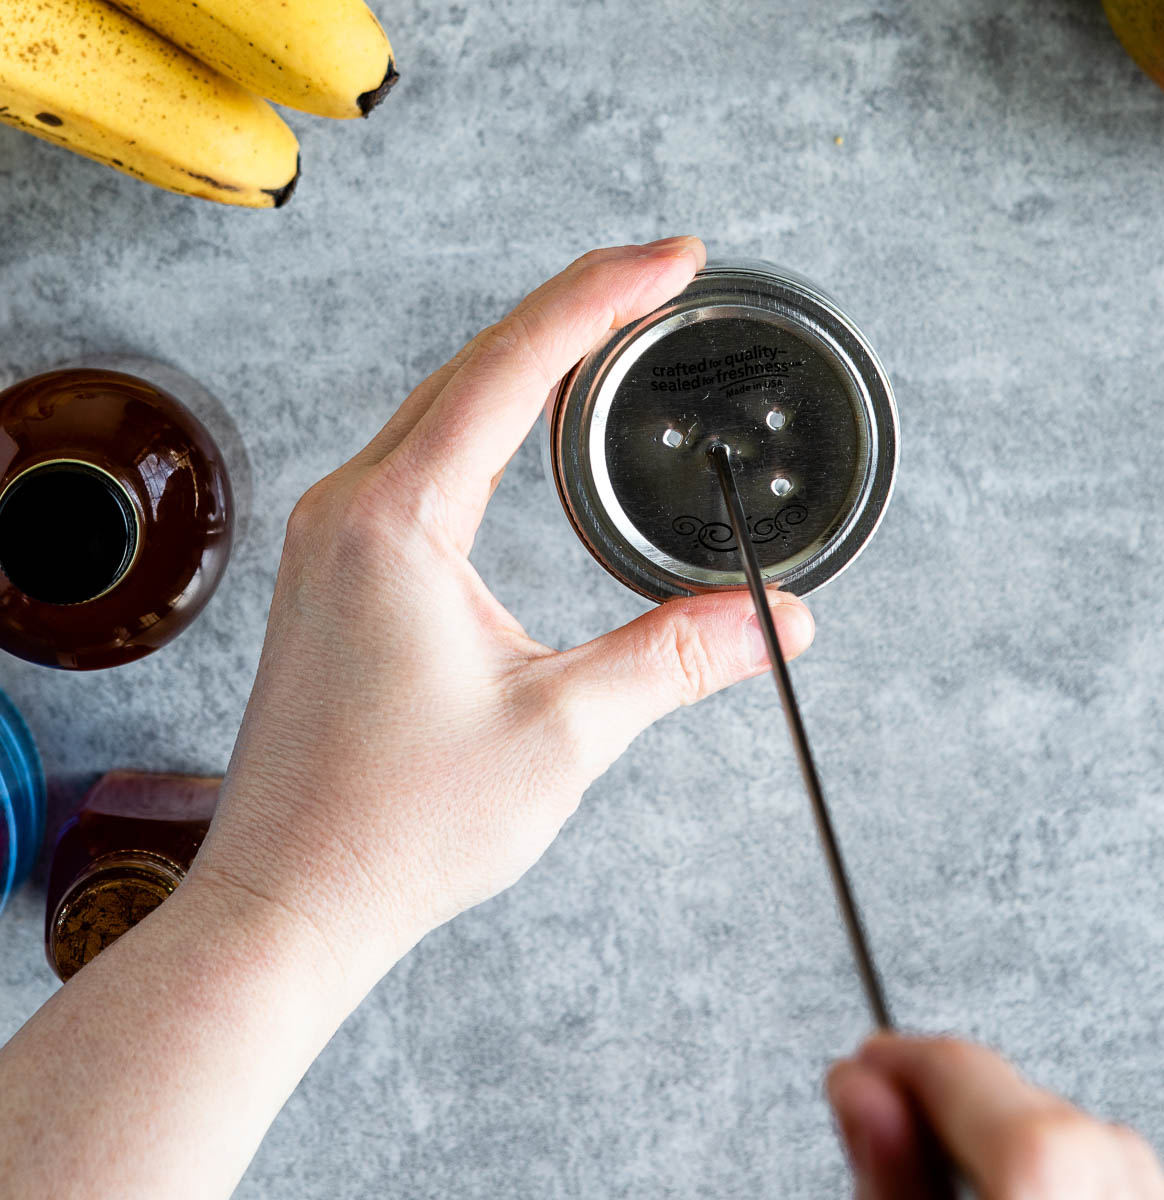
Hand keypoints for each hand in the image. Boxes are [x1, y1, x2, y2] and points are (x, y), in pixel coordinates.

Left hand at [187, 238, 814, 993]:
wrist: (292, 897)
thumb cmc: (400, 825)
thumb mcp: (563, 730)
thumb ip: (676, 657)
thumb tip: (778, 621)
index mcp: (400, 518)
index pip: (513, 367)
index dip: (602, 297)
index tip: (672, 258)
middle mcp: (352, 508)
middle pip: (472, 367)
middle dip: (572, 312)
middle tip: (659, 280)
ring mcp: (332, 538)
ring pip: (439, 409)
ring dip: (523, 364)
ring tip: (609, 336)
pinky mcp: (335, 573)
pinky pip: (415, 460)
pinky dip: (482, 423)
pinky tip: (521, 429)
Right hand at [827, 1034, 1163, 1198]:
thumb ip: (890, 1172)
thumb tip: (856, 1084)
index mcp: (1051, 1162)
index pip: (953, 1063)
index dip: (893, 1059)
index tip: (864, 1070)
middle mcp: (1129, 1173)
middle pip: (1019, 1102)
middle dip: (956, 1113)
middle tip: (900, 1142)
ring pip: (1074, 1139)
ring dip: (1016, 1154)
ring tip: (969, 1192)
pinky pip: (1120, 1179)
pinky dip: (1071, 1185)